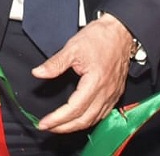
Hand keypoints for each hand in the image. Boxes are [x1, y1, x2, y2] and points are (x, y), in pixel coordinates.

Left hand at [33, 12, 130, 132]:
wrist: (121, 31)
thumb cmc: (100, 37)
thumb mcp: (73, 47)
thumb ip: (55, 63)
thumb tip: (38, 73)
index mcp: (95, 82)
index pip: (74, 109)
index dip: (57, 119)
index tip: (44, 123)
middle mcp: (106, 92)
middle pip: (84, 119)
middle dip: (64, 127)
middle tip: (48, 127)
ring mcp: (112, 94)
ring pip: (94, 119)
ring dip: (76, 126)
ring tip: (60, 126)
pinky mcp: (116, 93)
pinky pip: (102, 114)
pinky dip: (89, 120)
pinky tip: (80, 118)